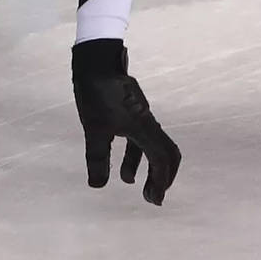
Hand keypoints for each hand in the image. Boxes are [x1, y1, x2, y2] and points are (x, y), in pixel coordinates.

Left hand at [71, 38, 179, 204]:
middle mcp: (147, 121)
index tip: (154, 200)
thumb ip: (97, 158)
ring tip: (127, 180)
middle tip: (151, 196)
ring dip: (143, 164)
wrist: (97, 59)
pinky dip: (133, 150)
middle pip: (165, 152)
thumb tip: (97, 185)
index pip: (162, 159)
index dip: (161, 181)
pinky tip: (115, 155)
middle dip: (161, 176)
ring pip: (150, 143)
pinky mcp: (131, 107)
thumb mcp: (94, 129)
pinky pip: (139, 134)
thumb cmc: (97, 93)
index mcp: (143, 128)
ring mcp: (140, 113)